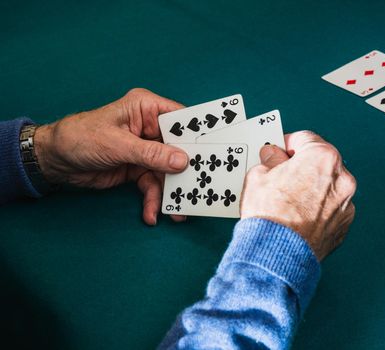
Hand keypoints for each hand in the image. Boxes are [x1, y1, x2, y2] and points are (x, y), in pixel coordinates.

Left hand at [34, 88, 187, 224]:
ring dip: (171, 192)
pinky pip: (154, 185)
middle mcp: (150, 128)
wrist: (56, 161)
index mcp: (146, 109)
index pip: (181, 120)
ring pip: (168, 172)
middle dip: (186, 171)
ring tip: (177, 213)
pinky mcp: (139, 168)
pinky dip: (154, 200)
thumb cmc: (81, 137)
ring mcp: (146, 150)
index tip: (214, 154)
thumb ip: (151, 153)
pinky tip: (152, 214)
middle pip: (178, 149)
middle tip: (199, 189)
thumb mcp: (118, 144)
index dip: (197, 136)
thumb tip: (182, 161)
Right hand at [241, 131, 355, 260]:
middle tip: (282, 175)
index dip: (287, 143)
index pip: (305, 138)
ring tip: (289, 200)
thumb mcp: (258, 176)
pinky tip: (299, 216)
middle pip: (320, 161)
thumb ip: (270, 160)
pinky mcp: (344, 226)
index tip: (279, 151)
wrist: (277, 254)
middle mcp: (341, 178)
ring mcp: (346, 203)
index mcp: (322, 157)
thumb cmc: (269, 216)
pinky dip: (318, 209)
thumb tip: (272, 157)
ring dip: (312, 187)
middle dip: (301, 165)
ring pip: (327, 186)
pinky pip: (331, 209)